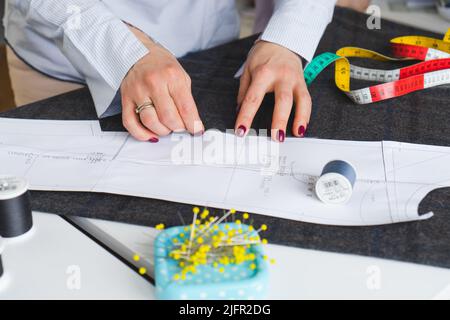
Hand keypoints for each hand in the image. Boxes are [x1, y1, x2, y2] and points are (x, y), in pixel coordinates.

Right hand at [121, 27, 203, 141]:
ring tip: (167, 128)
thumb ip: (186, 99)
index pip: (186, 108)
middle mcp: (154, 83)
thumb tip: (192, 123)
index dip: (193, 124)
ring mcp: (137, 91)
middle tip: (180, 127)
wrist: (136, 51)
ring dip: (162, 131)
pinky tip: (150, 134)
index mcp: (172, 76)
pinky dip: (141, 134)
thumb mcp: (181, 75)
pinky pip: (130, 123)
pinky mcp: (125, 98)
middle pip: (168, 118)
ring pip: (150, 122)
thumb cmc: (161, 65)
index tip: (196, 130)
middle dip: (178, 128)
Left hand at [235, 41, 310, 141]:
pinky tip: (302, 127)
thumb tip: (239, 111)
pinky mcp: (303, 83)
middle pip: (282, 100)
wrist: (281, 41)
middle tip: (275, 137)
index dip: (246, 116)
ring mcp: (294, 80)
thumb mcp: (248, 69)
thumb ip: (244, 91)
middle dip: (279, 120)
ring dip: (299, 119)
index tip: (241, 130)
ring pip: (300, 100)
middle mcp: (281, 76)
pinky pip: (307, 100)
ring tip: (295, 134)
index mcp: (263, 73)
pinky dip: (306, 115)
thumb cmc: (263, 56)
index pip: (253, 98)